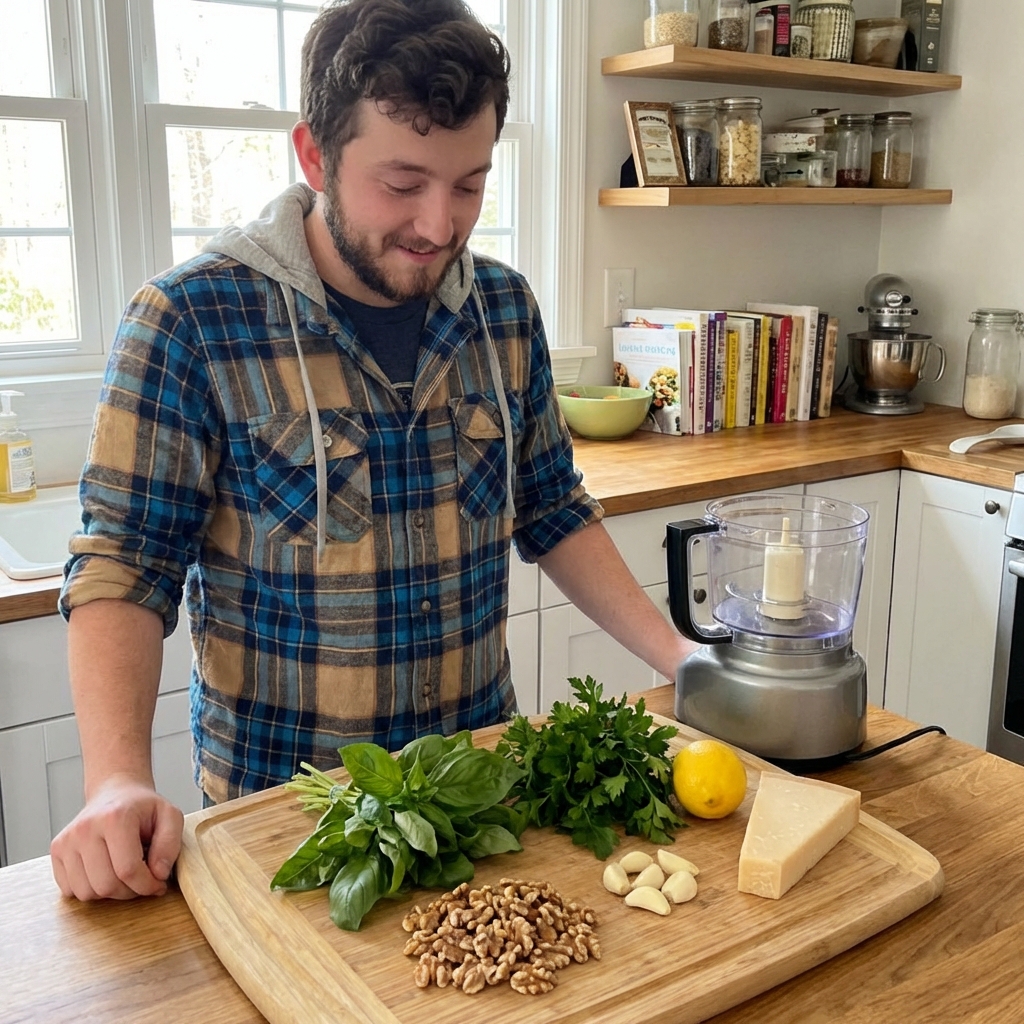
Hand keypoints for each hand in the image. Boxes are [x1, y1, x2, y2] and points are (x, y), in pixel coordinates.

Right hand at [50, 776, 183, 900]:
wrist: (115, 792)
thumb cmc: (142, 807)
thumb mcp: (170, 816)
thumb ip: (170, 844)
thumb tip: (158, 874)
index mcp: (115, 818)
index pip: (128, 870)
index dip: (147, 885)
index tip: (158, 883)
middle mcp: (85, 828)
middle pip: (106, 885)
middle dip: (130, 891)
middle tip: (142, 879)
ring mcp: (67, 840)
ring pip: (87, 892)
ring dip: (110, 892)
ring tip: (124, 873)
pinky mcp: (57, 850)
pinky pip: (71, 890)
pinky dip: (91, 889)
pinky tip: (105, 871)